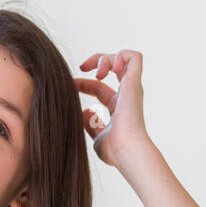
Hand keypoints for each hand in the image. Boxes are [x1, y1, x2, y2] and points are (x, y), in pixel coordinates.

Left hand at [75, 49, 151, 168]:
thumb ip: (90, 123)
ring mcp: (132, 88)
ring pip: (123, 58)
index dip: (84, 84)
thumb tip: (84, 111)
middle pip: (113, 68)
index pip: (99, 89)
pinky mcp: (134, 83)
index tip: (71, 85)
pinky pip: (134, 57)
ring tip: (97, 72)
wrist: (126, 151)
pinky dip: (120, 56)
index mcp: (118, 108)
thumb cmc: (113, 150)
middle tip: (82, 67)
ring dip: (105, 58)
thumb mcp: (96, 135)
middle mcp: (126, 96)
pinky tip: (108, 68)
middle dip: (96, 61)